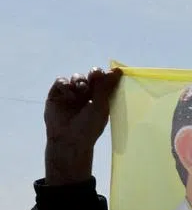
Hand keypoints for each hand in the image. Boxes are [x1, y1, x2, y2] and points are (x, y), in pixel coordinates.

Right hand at [44, 67, 121, 185]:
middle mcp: (87, 94)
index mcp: (101, 98)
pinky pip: (62, 81)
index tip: (113, 72)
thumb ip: (105, 88)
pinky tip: (69, 95)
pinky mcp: (57, 94)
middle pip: (91, 75)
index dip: (107, 75)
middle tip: (94, 77)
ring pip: (77, 77)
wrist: (69, 139)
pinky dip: (65, 85)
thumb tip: (117, 70)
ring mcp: (72, 93)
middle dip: (94, 74)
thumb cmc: (89, 126)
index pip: (105, 81)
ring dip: (80, 81)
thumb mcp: (101, 106)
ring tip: (82, 91)